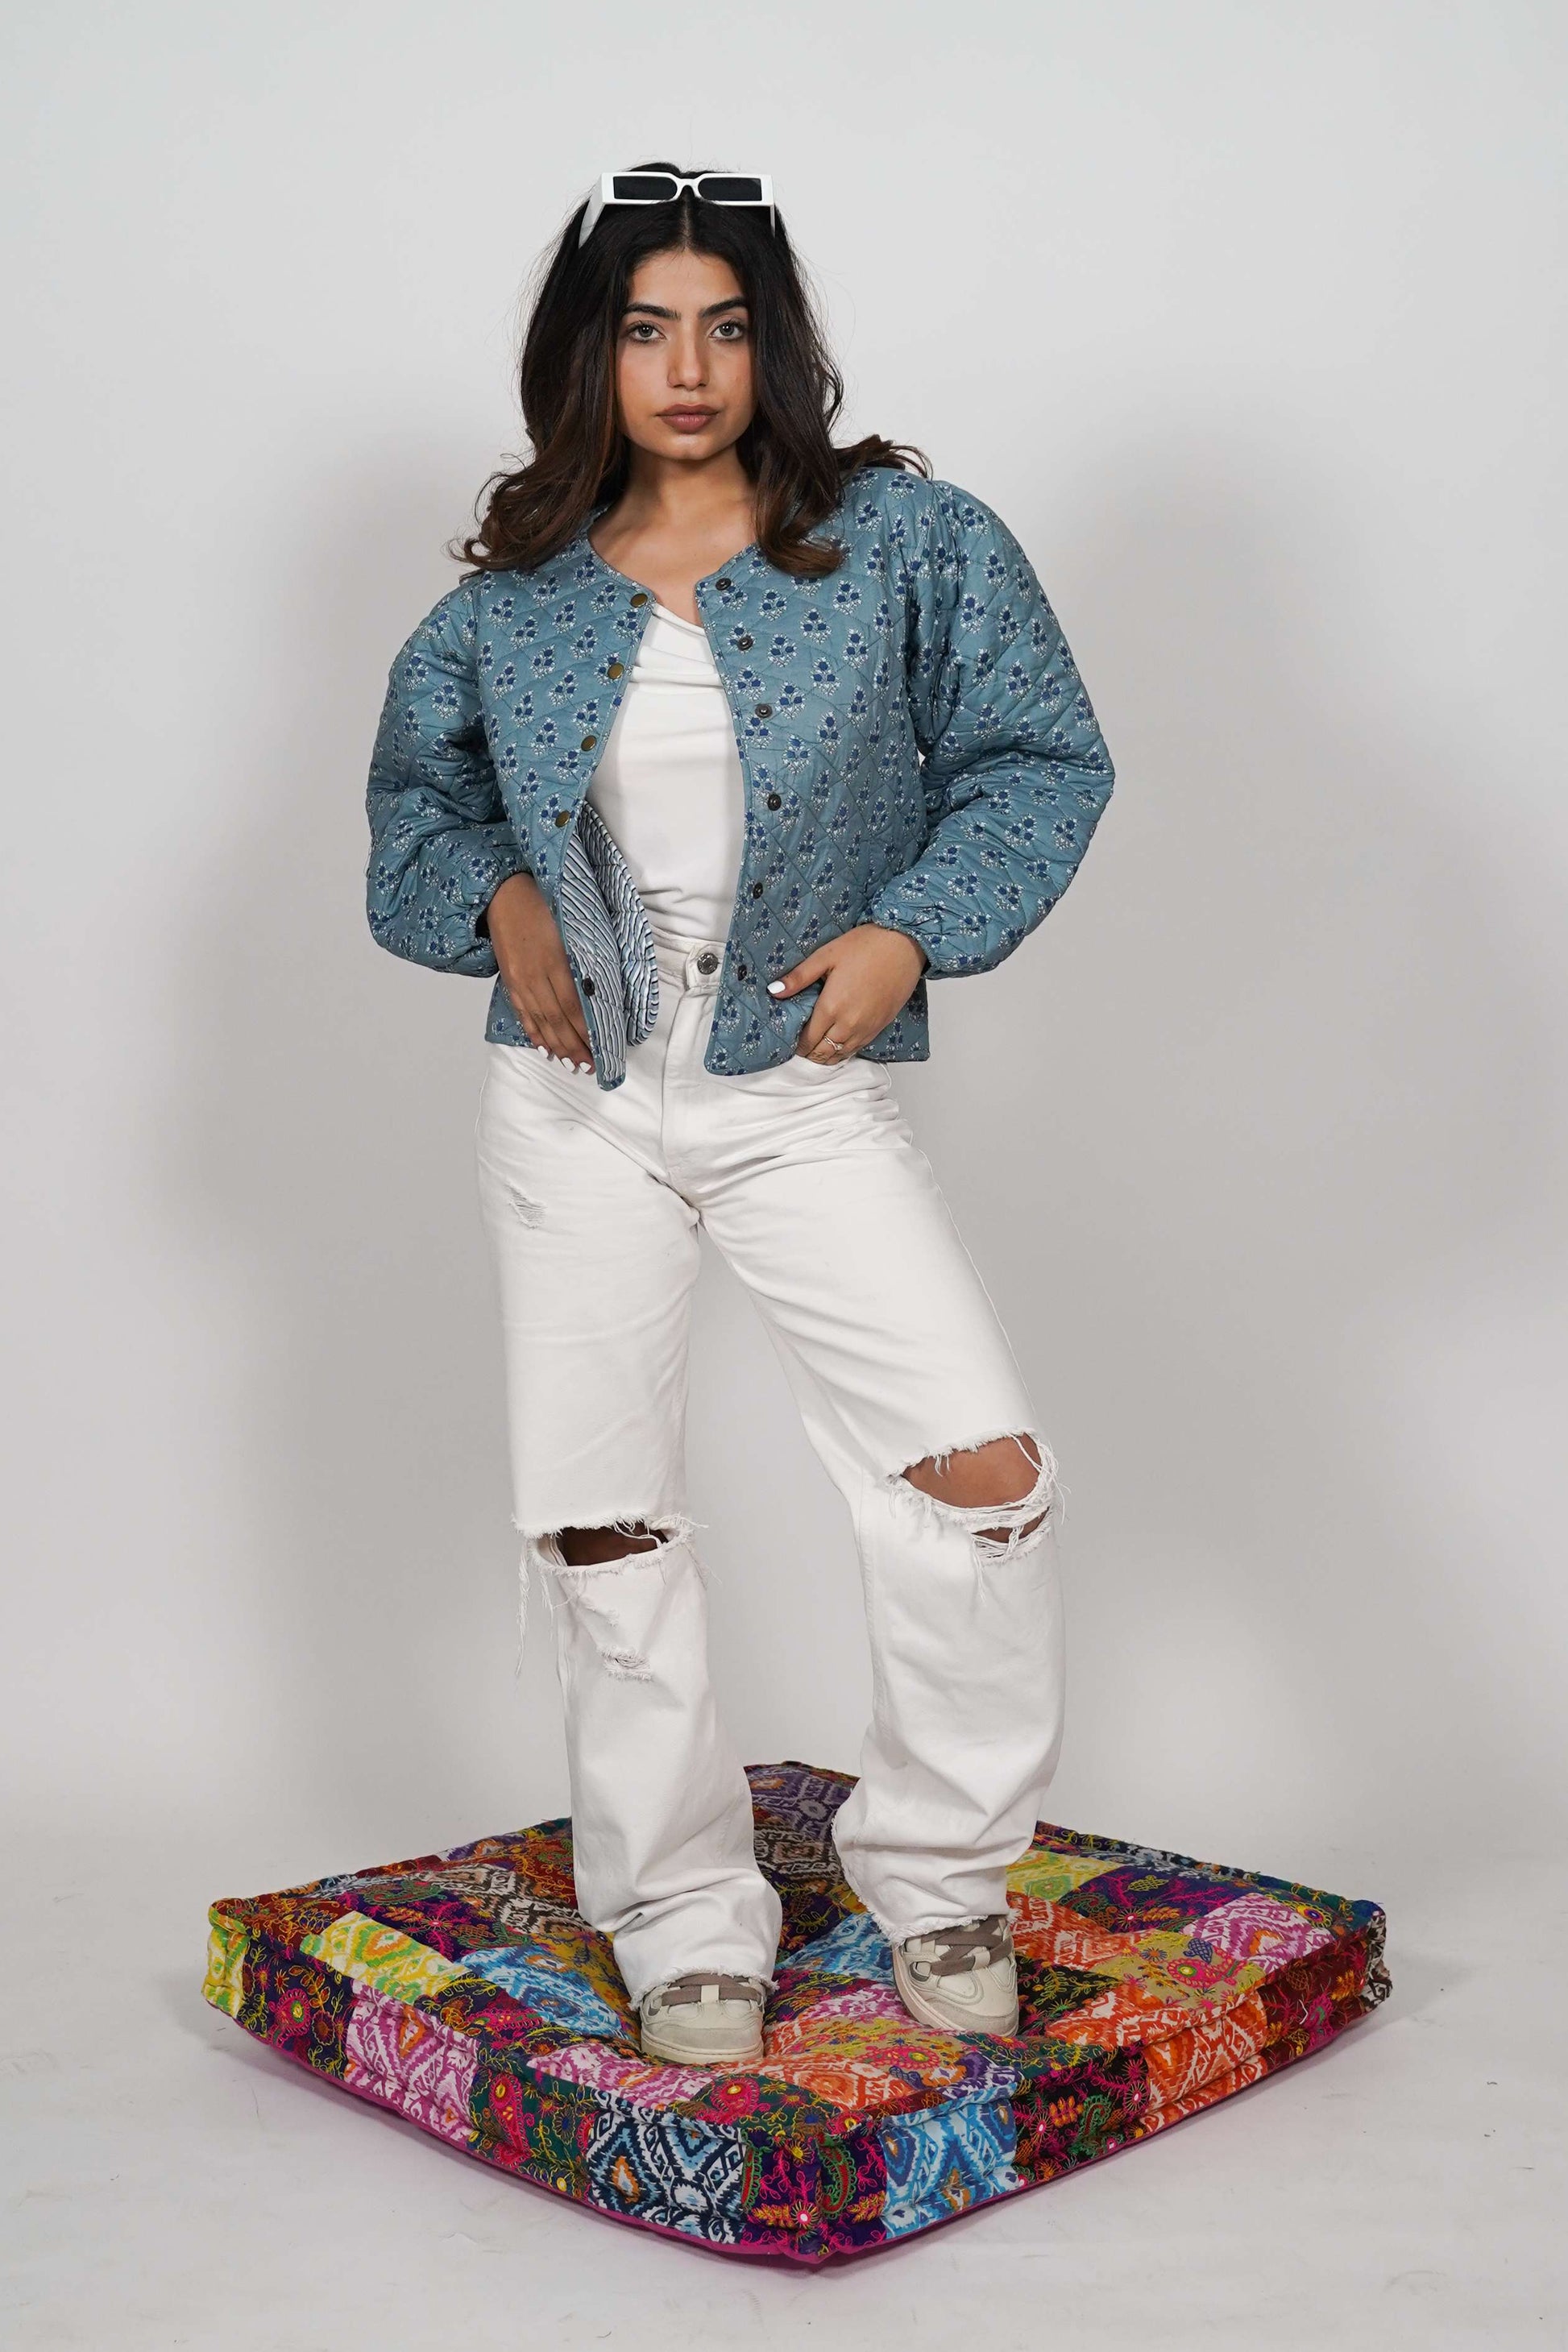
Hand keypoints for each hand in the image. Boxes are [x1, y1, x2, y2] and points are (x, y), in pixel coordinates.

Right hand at [483, 872, 593, 1069]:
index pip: (573, 1005)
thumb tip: (601, 988)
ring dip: (556, 1046)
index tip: (601, 1047)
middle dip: (574, 1046)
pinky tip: (544, 1048)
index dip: (586, 1030)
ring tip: (572, 1064)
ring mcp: (519, 980)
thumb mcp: (569, 927)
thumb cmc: (544, 904)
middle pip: (557, 1020)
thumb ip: (583, 958)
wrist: (503, 893)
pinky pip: (522, 1013)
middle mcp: (534, 975)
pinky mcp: (509, 981)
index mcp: (554, 960)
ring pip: (540, 1021)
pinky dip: (534, 1033)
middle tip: (590, 1066)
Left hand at [768, 925, 926, 1063]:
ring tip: (817, 1051)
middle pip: (823, 1051)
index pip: (808, 1039)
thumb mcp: (826, 956)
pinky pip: (858, 1049)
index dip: (798, 1045)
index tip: (792, 1042)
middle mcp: (848, 1024)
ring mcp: (866, 1028)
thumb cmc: (865, 946)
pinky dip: (845, 1051)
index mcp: (831, 1007)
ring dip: (827, 1056)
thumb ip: (799, 977)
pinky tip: (839, 1046)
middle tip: (802, 1048)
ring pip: (841, 1054)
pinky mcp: (880, 1026)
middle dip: (810, 1053)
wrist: (904, 944)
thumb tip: (774, 991)